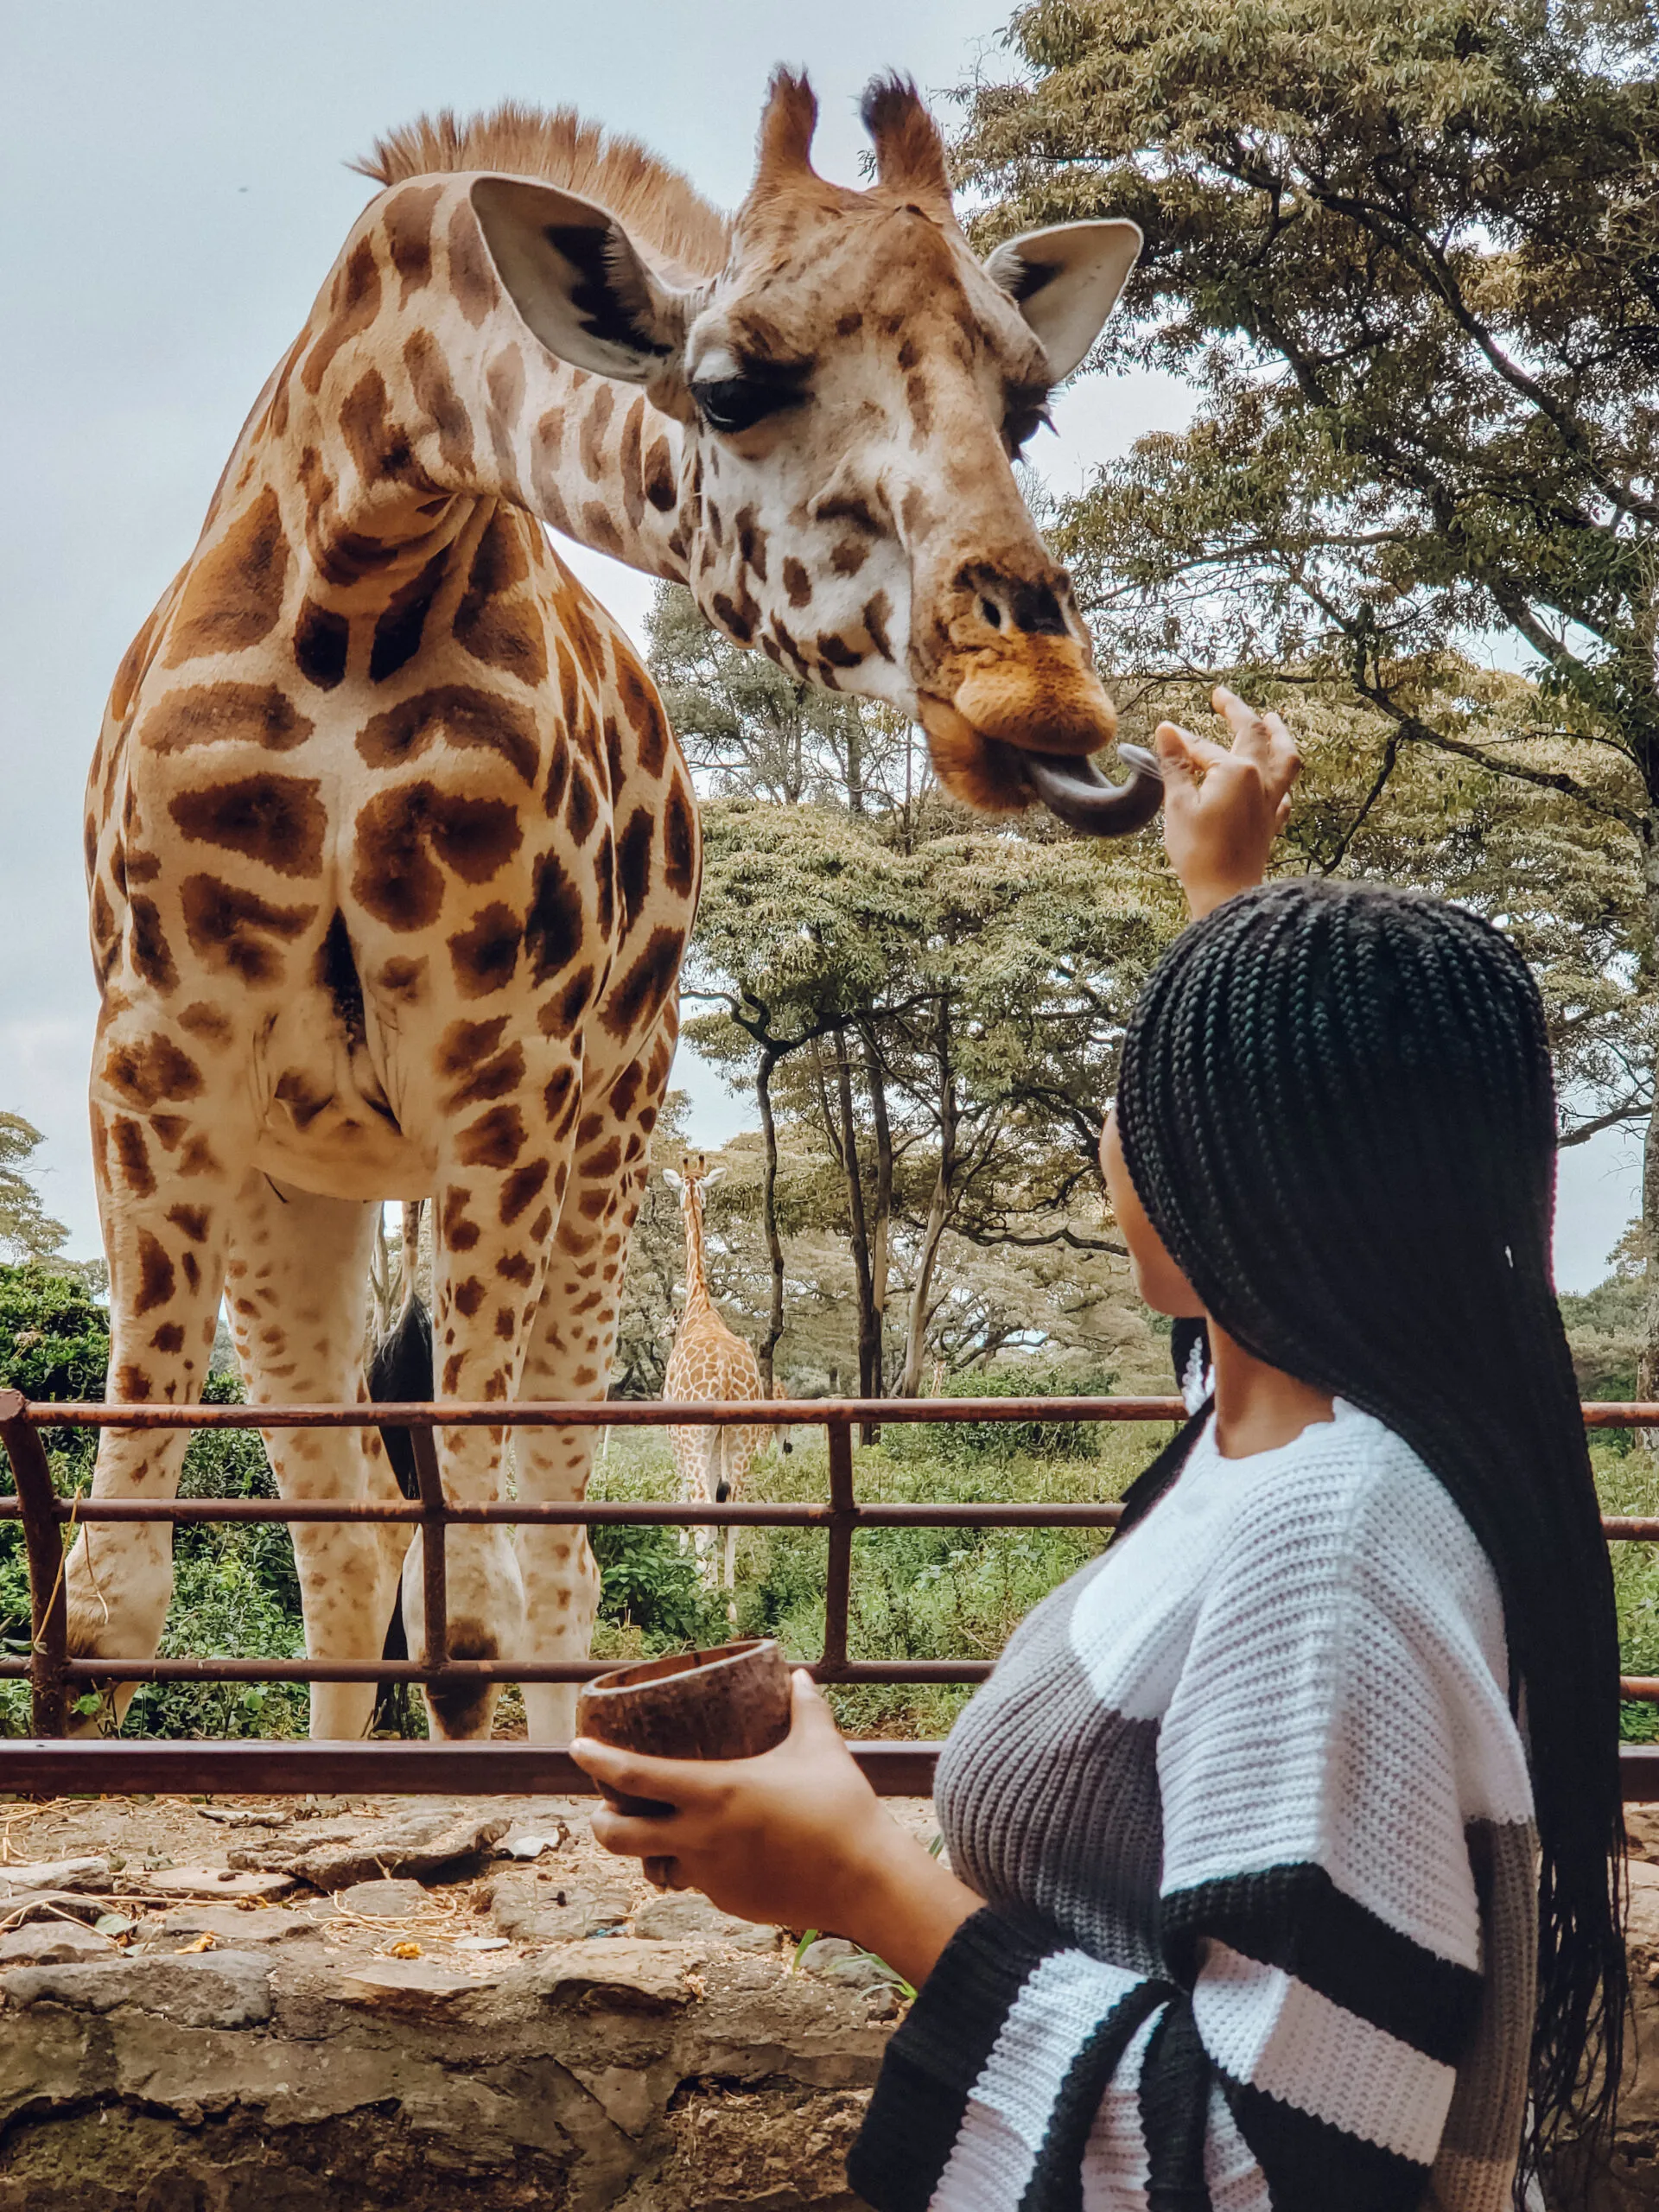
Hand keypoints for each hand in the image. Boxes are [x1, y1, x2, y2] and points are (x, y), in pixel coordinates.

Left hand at [570, 1670, 980, 1988]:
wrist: (863, 1881)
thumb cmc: (841, 1808)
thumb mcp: (820, 1747)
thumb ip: (806, 1708)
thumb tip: (800, 1676)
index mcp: (713, 1792)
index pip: (633, 1777)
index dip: (597, 1762)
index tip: (576, 1749)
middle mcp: (700, 1836)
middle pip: (619, 1837)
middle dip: (601, 1821)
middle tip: (605, 1806)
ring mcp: (711, 1875)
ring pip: (653, 1866)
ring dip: (644, 1851)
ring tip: (653, 1833)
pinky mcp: (728, 1901)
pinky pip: (695, 1883)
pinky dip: (691, 1868)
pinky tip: (709, 1855)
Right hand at [1156, 687, 1299, 918]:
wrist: (1226, 895)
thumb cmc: (1198, 853)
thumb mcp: (1177, 806)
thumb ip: (1175, 765)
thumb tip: (1166, 730)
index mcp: (1237, 771)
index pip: (1206, 748)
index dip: (1183, 741)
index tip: (1166, 734)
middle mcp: (1261, 780)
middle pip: (1253, 734)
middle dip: (1236, 710)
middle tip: (1221, 696)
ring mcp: (1271, 801)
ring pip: (1285, 757)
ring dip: (1279, 734)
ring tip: (1272, 719)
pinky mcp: (1272, 822)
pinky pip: (1286, 792)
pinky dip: (1281, 778)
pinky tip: (1276, 780)